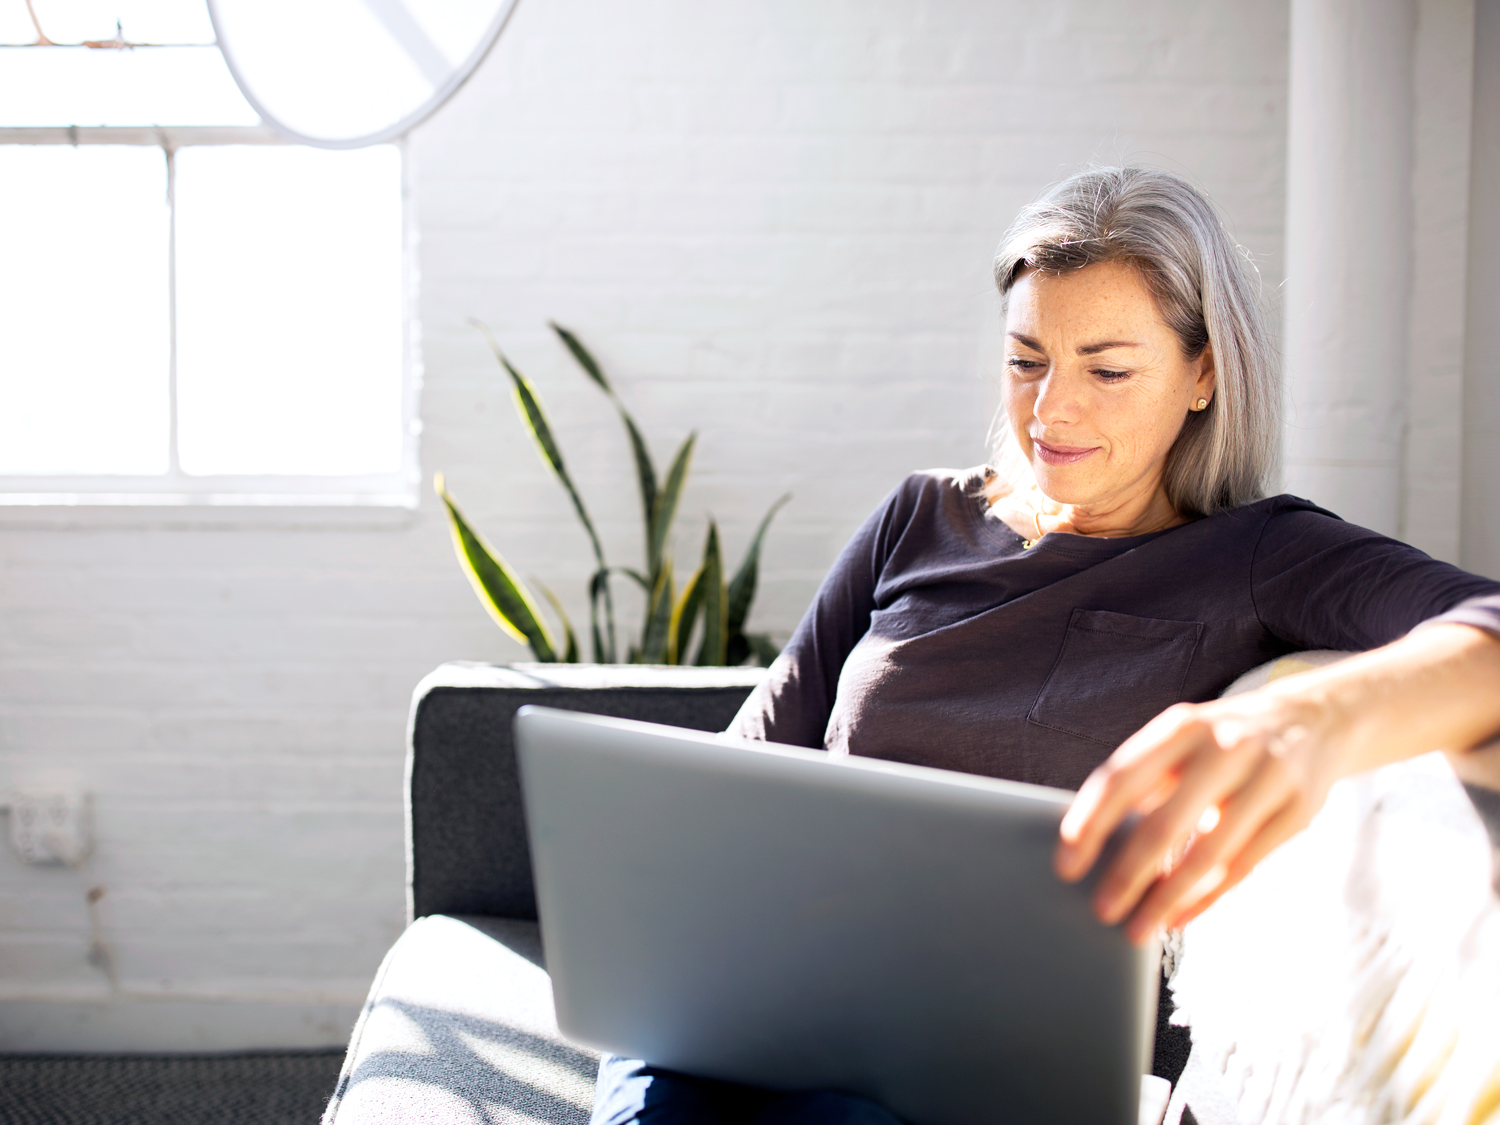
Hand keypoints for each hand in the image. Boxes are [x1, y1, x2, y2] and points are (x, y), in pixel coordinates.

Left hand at [1053, 686, 1347, 944]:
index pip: (1121, 778)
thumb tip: (1093, 841)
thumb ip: (1145, 780)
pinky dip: (1207, 898)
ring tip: (1138, 928)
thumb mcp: (1182, 739)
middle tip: (1101, 910)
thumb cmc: (1223, 739)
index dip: (1089, 824)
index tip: (1066, 867)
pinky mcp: (1299, 811)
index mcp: (1181, 727)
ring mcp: (1266, 778)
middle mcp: (1223, 747)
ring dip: (1168, 899)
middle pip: (1164, 824)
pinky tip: (1179, 918)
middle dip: (1127, 875)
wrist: (1316, 717)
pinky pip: (1244, 866)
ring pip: (1208, 855)